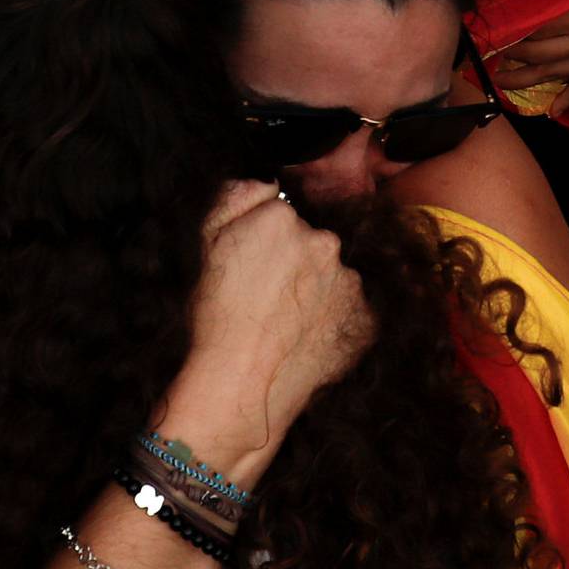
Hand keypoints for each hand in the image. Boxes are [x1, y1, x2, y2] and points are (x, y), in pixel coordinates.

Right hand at [159, 181, 372, 476]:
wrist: (240, 386)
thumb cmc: (214, 316)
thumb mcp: (202, 242)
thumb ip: (234, 195)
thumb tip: (265, 182)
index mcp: (283, 218)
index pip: (279, 212)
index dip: (261, 238)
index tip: (250, 264)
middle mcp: (325, 243)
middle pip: (310, 240)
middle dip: (294, 260)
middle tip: (267, 296)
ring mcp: (350, 283)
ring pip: (333, 273)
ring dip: (317, 287)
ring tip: (286, 321)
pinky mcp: (367, 321)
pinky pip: (351, 308)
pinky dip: (334, 317)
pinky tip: (306, 337)